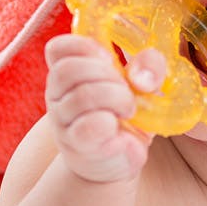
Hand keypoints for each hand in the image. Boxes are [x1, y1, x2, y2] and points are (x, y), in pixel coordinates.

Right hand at [44, 34, 165, 182]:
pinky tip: (117, 127)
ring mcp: (63, 120)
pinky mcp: (76, 143)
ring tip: (128, 109)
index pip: (57, 49)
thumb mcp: (141, 83)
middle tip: (126, 88)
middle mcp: (58, 94)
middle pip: (68, 70)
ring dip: (116, 98)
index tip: (109, 58)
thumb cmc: (124, 115)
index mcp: (69, 73)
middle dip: (106, 74)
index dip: (83, 46)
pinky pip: (88, 126)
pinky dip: (109, 122)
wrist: (117, 158)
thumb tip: (143, 78)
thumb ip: (149, 66)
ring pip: (81, 96)